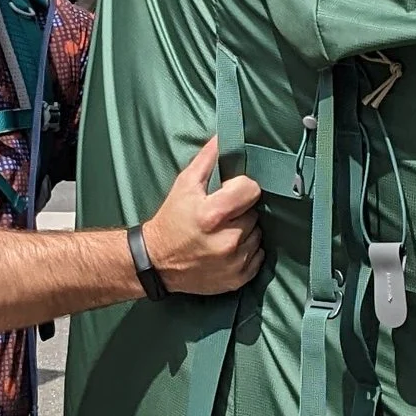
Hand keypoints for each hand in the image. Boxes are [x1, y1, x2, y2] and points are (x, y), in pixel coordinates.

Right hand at [139, 136, 261, 295]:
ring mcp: (234, 262)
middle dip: (241, 211)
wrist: (157, 262)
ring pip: (258, 235)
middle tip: (222, 215)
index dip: (241, 188)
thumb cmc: (171, 219)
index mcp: (213, 215)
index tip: (229, 193)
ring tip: (224, 232)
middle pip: (254, 214)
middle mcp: (227, 241)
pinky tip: (228, 249)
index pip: (251, 190)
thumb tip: (224, 136)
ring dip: (245, 231)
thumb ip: (207, 159)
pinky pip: (258, 257)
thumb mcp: (184, 185)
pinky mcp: (238, 279)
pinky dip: (247, 252)